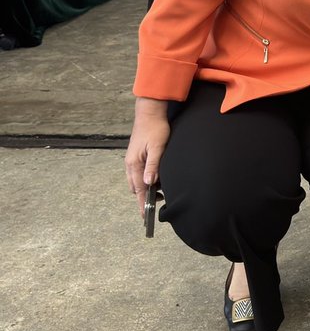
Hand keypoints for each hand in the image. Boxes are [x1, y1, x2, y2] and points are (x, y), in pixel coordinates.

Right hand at [125, 99, 170, 215]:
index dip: (142, 203)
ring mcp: (131, 160)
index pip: (139, 189)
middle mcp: (130, 164)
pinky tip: (154, 179)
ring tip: (158, 193)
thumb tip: (149, 183)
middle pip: (135, 188)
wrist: (149, 113)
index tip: (145, 217)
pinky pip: (137, 174)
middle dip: (144, 198)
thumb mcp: (158, 147)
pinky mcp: (135, 156)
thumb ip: (153, 165)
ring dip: (145, 189)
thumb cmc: (156, 129)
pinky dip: (144, 180)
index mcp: (134, 164)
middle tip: (157, 204)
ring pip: (136, 181)